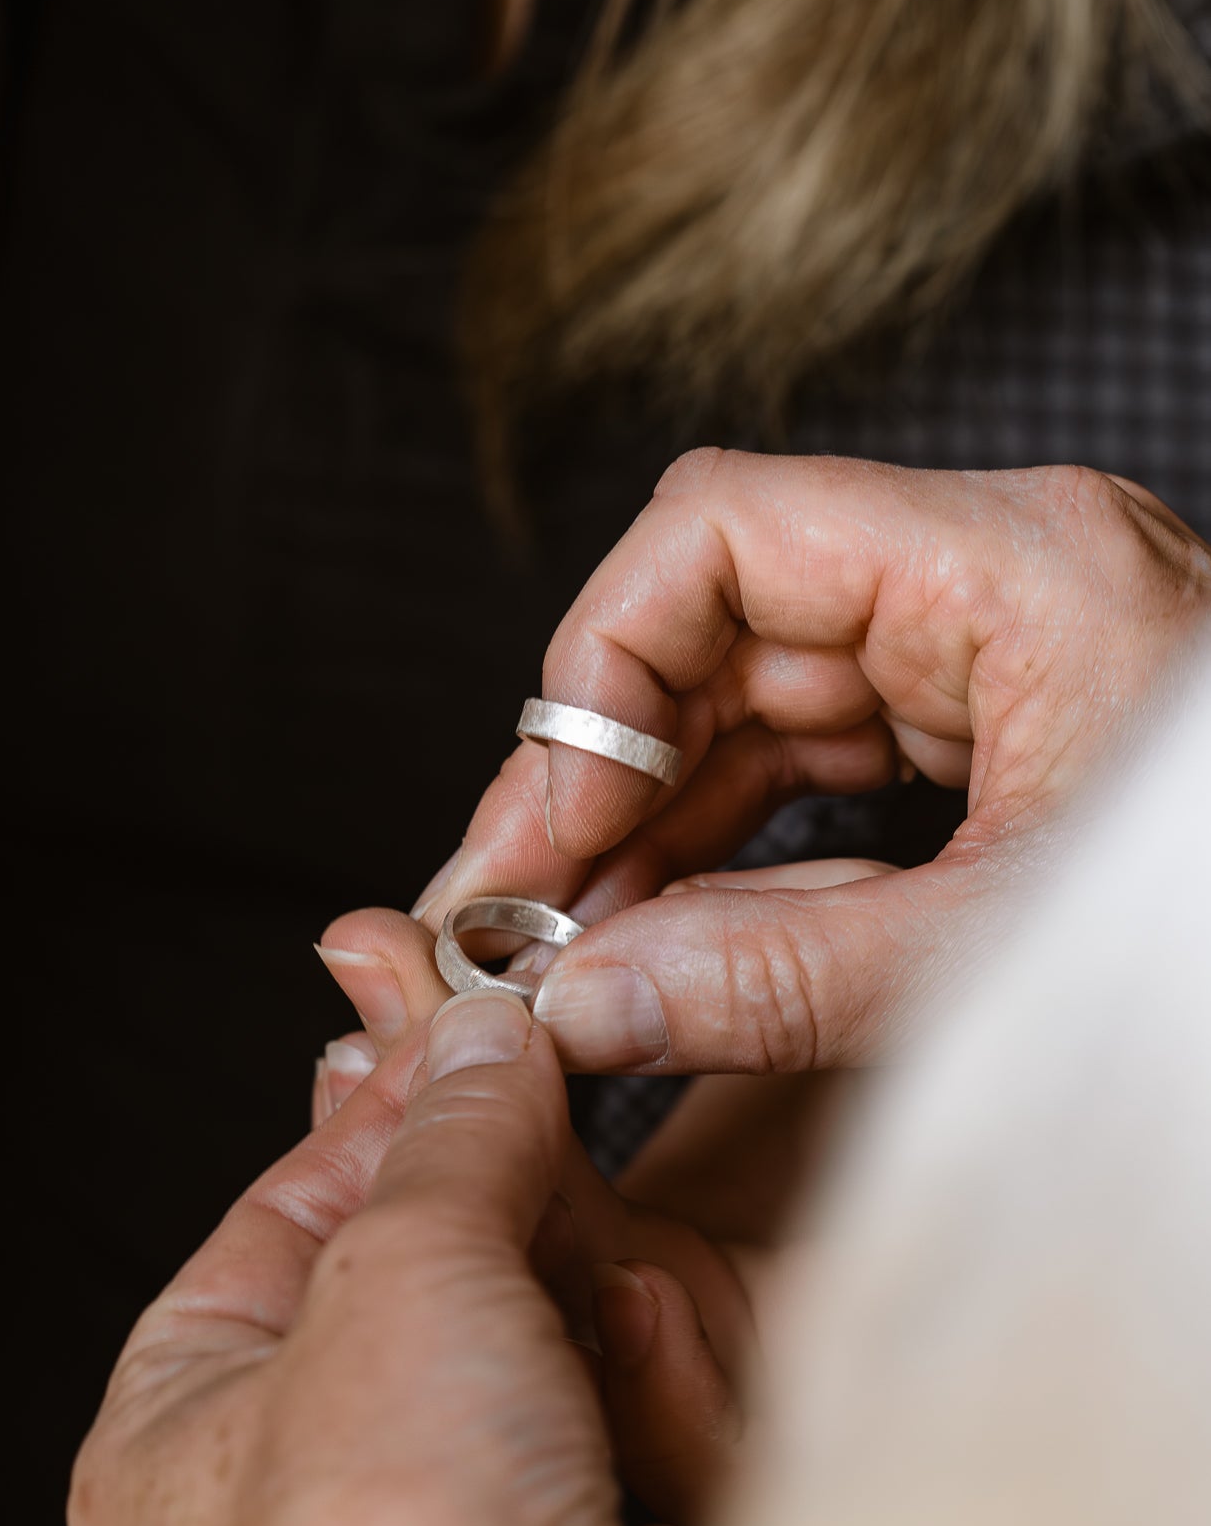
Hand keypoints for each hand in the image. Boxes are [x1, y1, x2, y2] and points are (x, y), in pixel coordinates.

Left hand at [314, 906, 756, 1524]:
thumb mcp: (401, 1273)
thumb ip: (450, 1130)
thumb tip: (483, 1032)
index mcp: (187, 1433)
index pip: (288, 1208)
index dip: (385, 1103)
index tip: (466, 1010)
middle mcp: (310, 1486)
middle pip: (433, 1256)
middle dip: (514, 1207)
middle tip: (554, 1122)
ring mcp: (459, 1522)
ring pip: (552, 1316)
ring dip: (598, 1309)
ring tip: (608, 1343)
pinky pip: (629, 1397)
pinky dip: (659, 1393)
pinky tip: (657, 1442)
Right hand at [408, 453, 1210, 1073]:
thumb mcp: (1006, 955)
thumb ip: (781, 974)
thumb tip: (587, 1000)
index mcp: (1016, 561)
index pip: (726, 524)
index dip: (601, 662)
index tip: (549, 818)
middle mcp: (992, 578)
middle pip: (722, 620)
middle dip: (600, 766)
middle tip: (509, 908)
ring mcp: (992, 650)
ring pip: (759, 698)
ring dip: (652, 820)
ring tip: (568, 946)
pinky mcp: (992, 725)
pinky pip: (821, 761)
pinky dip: (733, 845)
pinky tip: (661, 931)